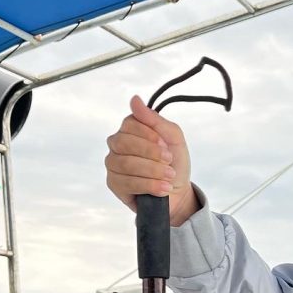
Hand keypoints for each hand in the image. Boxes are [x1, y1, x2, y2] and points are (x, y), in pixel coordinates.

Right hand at [105, 95, 198, 225]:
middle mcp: (117, 145)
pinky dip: (149, 185)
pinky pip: (126, 182)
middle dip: (150, 154)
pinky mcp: (114, 185)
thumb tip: (134, 100)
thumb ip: (155, 120)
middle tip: (168, 161)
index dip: (149, 135)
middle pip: (123, 143)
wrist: (178, 192)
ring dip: (153, 171)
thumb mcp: (173, 138)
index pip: (129, 124)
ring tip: (169, 177)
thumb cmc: (174, 163)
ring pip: (125, 164)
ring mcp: (113, 165)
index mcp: (130, 130)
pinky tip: (162, 188)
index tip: (165, 145)